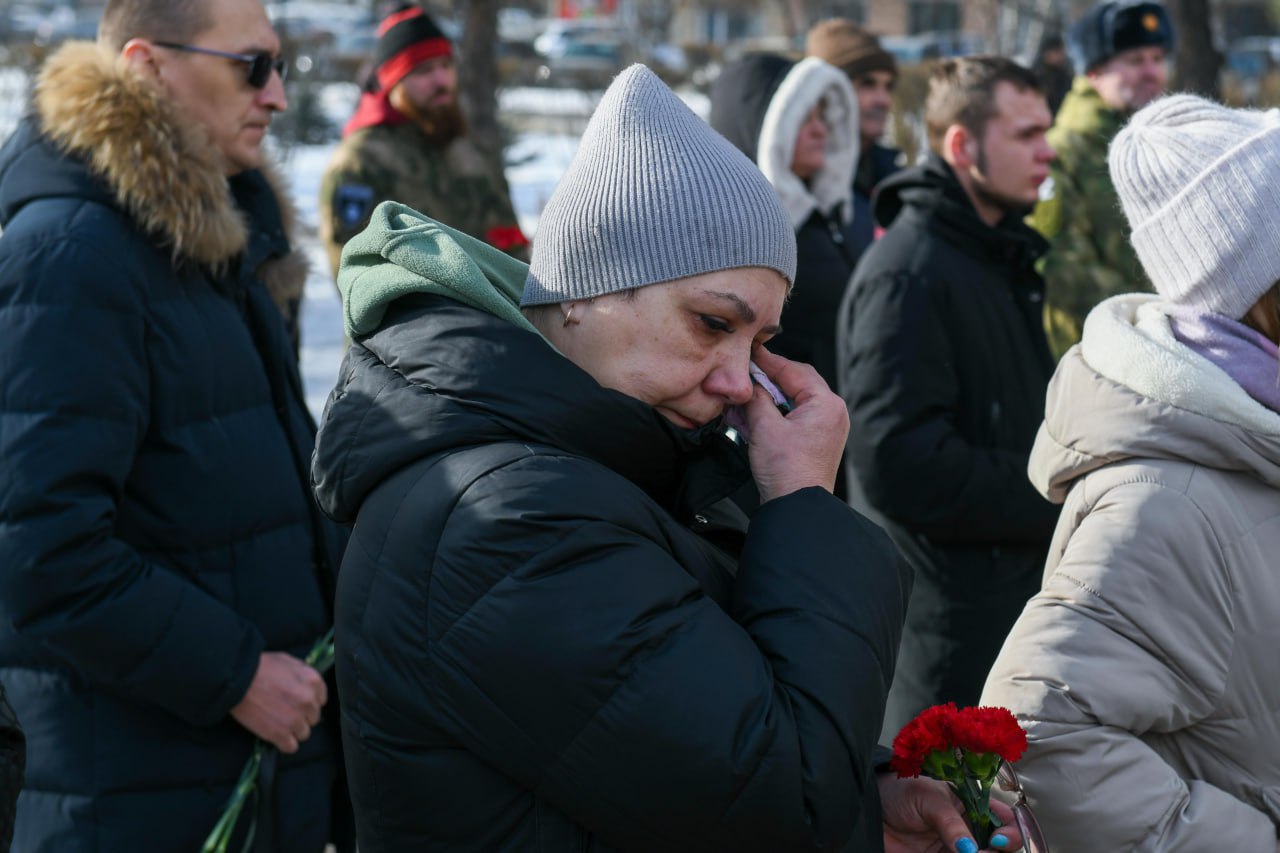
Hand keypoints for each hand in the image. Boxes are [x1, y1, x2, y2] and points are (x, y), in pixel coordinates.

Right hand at [229, 652, 327, 753]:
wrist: (238, 680)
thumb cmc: (260, 667)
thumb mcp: (288, 661)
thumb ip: (302, 674)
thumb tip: (305, 684)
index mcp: (313, 681)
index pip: (321, 700)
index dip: (309, 702)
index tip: (299, 703)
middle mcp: (309, 701)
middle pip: (313, 718)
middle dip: (301, 716)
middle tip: (285, 712)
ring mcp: (296, 719)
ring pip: (304, 733)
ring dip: (293, 730)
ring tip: (279, 724)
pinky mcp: (280, 734)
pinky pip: (291, 747)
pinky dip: (284, 743)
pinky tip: (276, 737)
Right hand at [742, 346, 848, 501]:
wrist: (797, 507)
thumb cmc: (786, 471)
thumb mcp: (764, 427)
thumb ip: (756, 397)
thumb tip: (749, 383)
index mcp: (826, 404)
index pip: (794, 370)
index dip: (768, 361)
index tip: (750, 353)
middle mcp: (832, 412)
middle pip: (797, 382)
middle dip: (769, 379)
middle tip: (747, 373)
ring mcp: (827, 427)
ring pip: (794, 399)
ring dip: (770, 397)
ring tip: (746, 399)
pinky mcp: (818, 440)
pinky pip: (796, 416)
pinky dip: (776, 413)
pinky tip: (755, 416)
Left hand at [879, 774, 1023, 852]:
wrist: (869, 809)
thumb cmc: (898, 792)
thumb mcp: (928, 798)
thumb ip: (950, 823)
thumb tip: (969, 849)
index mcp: (971, 806)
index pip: (1004, 820)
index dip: (1009, 831)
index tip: (998, 839)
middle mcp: (968, 830)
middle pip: (1000, 848)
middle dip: (997, 852)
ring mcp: (954, 848)